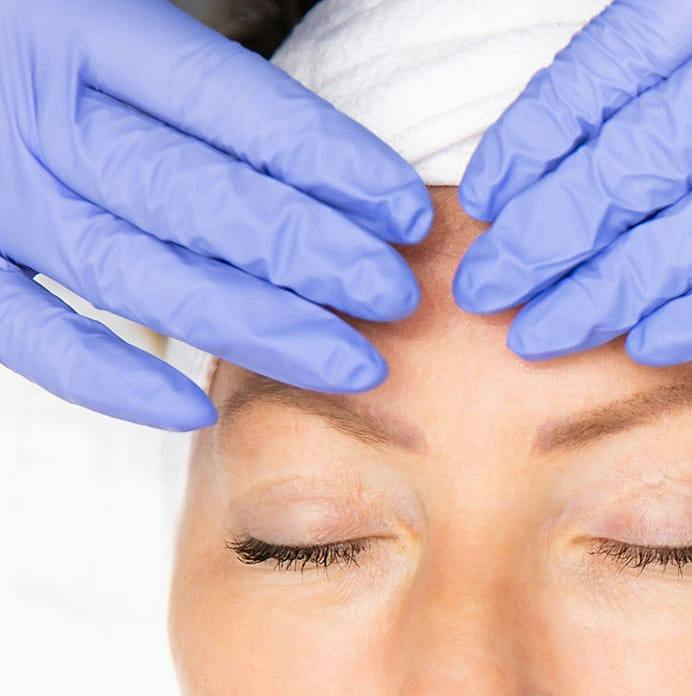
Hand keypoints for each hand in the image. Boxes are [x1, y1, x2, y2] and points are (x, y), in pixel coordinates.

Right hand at [0, 0, 431, 429]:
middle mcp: (30, 110)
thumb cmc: (33, 30)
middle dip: (308, 253)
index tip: (404, 210)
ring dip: (253, 323)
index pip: (224, 101)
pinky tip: (198, 408)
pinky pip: (34, 336)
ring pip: (134, 272)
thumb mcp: (106, 6)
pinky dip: (111, 381)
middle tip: (395, 294)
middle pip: (192, 196)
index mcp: (76, 26)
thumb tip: (323, 156)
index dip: (323, 159)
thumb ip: (195, 76)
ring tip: (351, 359)